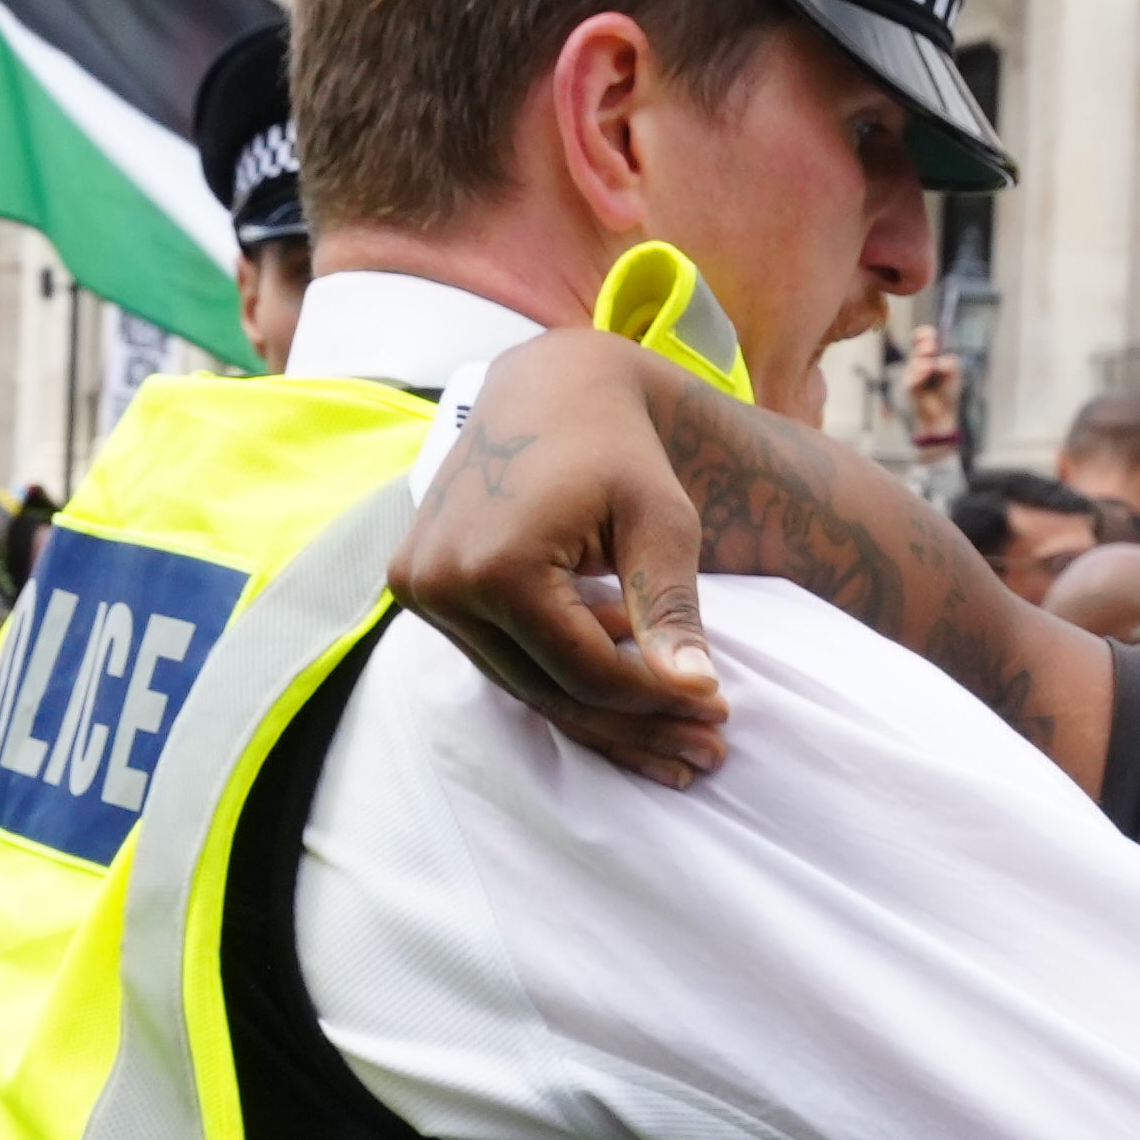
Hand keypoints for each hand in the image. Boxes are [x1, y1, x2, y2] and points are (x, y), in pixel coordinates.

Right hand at [387, 336, 730, 787]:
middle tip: (710, 749)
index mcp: (495, 566)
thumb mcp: (661, 521)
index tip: (720, 710)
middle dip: (637, 724)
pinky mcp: (419, 588)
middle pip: (549, 690)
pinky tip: (628, 688)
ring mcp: (419, 588)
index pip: (585, 671)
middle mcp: (440, 583)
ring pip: (523, 685)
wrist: (549, 391)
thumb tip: (695, 690)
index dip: (658, 700)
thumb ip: (670, 607)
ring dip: (602, 711)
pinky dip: (561, 676)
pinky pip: (500, 657)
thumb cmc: (618, 448)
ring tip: (680, 731)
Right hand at [893, 337, 966, 451]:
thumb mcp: (954, 372)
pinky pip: (915, 374)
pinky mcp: (909, 385)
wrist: (942, 414)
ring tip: (933, 375)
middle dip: (926, 346)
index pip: (921, 338)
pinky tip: (927, 379)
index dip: (924, 334)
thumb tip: (935, 362)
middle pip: (918, 345)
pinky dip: (923, 374)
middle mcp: (918, 362)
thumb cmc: (947, 392)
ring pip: (917, 360)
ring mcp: (911, 373)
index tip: (931, 336)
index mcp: (928, 356)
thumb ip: (948, 362)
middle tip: (932, 350)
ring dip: (928, 364)